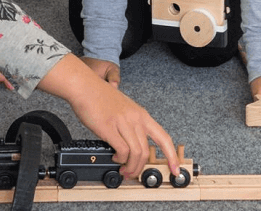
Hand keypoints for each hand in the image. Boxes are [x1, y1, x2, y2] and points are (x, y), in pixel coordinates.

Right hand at [38, 56, 178, 179]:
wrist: (85, 86)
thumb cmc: (100, 96)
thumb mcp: (124, 109)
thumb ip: (131, 125)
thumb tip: (131, 145)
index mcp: (142, 115)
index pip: (164, 138)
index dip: (171, 156)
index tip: (175, 168)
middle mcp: (136, 119)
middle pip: (147, 151)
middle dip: (140, 168)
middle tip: (132, 173)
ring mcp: (123, 123)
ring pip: (137, 153)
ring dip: (130, 167)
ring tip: (123, 169)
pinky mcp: (109, 128)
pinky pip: (122, 150)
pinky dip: (120, 159)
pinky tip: (115, 157)